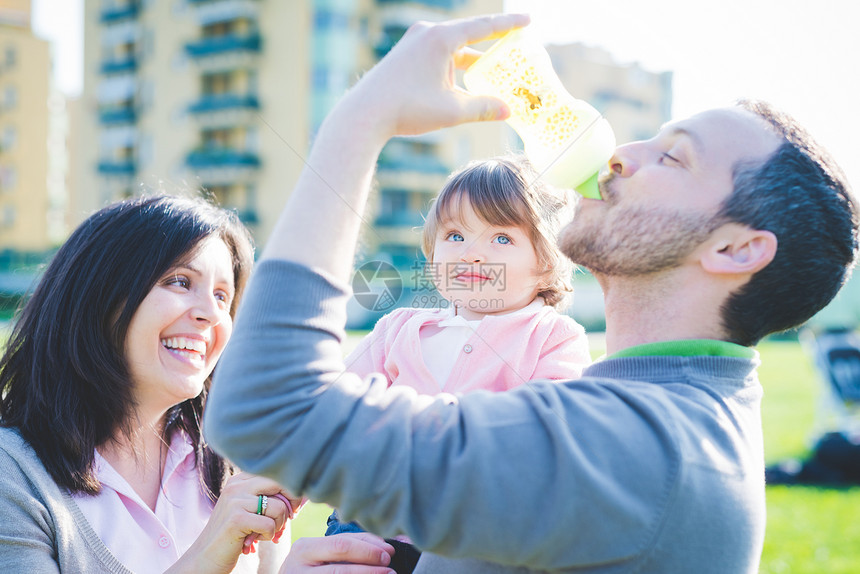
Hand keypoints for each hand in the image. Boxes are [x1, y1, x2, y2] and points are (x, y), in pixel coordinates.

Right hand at [166, 473, 292, 573]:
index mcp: (240, 479)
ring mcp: (235, 500)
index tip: (290, 509)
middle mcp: (237, 485)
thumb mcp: (251, 509)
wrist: (206, 557)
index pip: (277, 474)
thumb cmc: (236, 534)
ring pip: (279, 507)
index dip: (291, 492)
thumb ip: (269, 496)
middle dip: (290, 505)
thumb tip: (302, 492)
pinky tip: (256, 539)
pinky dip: (269, 535)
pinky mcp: (236, 519)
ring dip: (278, 525)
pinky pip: (270, 524)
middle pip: (281, 485)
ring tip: (264, 532)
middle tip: (285, 521)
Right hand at [279, 533, 394, 573]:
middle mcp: (299, 565)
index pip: (342, 542)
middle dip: (369, 557)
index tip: (389, 549)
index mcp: (304, 548)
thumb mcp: (321, 557)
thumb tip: (385, 543)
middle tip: (389, 562)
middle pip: (340, 558)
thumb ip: (348, 547)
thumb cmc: (310, 571)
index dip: (369, 545)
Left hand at [340, 12, 530, 140]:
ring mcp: (413, 42)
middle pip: (468, 33)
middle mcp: (427, 33)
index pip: (483, 27)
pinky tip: (463, 79)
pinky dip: (454, 63)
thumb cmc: (407, 109)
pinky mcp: (405, 54)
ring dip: (472, 57)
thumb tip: (508, 111)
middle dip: (492, 41)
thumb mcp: (452, 111)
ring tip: (492, 68)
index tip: (528, 20)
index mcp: (442, 38)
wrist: (365, 114)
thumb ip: (483, 108)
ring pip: (452, 46)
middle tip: (513, 43)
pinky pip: (438, 53)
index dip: (508, 26)